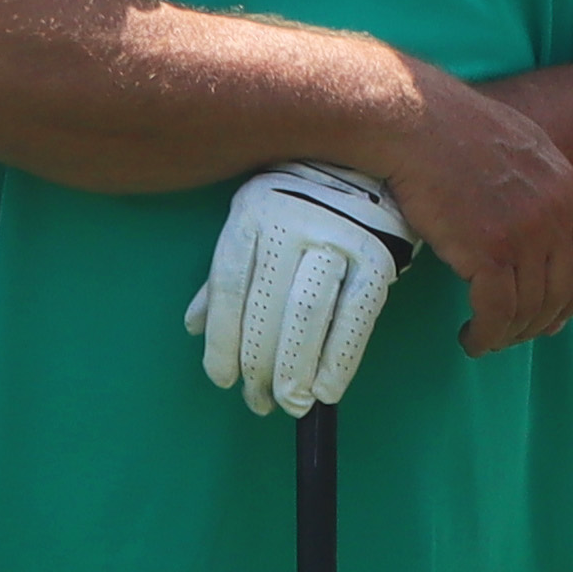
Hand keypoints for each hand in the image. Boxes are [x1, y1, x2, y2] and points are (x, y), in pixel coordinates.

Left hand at [182, 161, 410, 417]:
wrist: (369, 166)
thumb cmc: (301, 205)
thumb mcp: (256, 224)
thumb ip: (227, 275)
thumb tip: (194, 326)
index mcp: (252, 212)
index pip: (231, 288)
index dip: (224, 342)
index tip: (223, 381)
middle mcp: (291, 220)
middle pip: (268, 307)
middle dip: (261, 366)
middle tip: (260, 403)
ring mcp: (338, 235)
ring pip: (309, 315)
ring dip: (297, 371)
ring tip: (291, 404)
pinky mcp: (378, 255)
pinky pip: (357, 318)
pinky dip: (340, 361)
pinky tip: (327, 391)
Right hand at [377, 71, 572, 355]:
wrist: (414, 121)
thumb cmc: (452, 127)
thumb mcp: (519, 144)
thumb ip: (539, 180)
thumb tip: (540, 212)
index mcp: (567, 187)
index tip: (553, 314)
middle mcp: (554, 214)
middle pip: (561, 290)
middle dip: (539, 322)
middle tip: (514, 335)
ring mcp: (524, 234)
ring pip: (529, 307)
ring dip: (508, 333)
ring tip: (487, 339)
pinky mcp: (488, 252)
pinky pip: (496, 312)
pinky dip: (485, 334)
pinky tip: (470, 339)